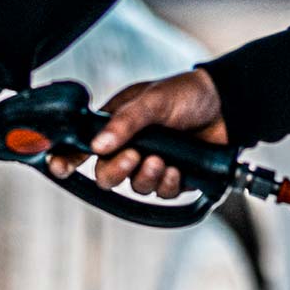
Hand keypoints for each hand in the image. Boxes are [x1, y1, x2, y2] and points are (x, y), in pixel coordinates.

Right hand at [46, 70, 227, 197]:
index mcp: (116, 126)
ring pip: (135, 188)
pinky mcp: (172, 178)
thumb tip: (98, 144)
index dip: (67, 159)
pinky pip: (161, 194)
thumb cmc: (187, 95)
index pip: (83, 146)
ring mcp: (151, 164)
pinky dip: (168, 184)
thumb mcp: (153, 100)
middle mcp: (130, 147)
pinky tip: (178, 169)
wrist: (229, 106)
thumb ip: (125, 123)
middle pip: (107, 175)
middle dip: (118, 171)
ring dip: (148, 177)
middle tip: (134, 158)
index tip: (60, 167)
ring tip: (163, 160)